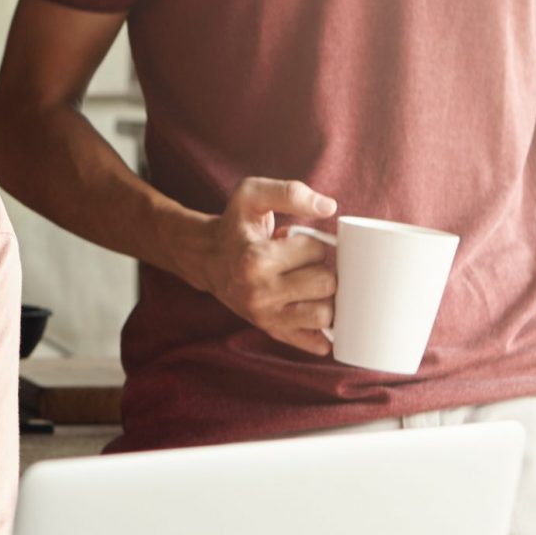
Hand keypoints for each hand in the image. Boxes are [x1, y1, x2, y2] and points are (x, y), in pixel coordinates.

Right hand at [188, 178, 338, 356]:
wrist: (206, 258)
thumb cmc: (235, 225)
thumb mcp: (252, 195)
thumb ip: (289, 192)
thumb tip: (329, 207)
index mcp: (255, 260)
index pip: (316, 250)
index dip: (314, 242)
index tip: (297, 242)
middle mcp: (259, 293)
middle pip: (326, 283)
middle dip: (322, 268)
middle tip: (305, 263)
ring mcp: (265, 316)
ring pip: (325, 315)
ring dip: (326, 296)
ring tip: (311, 283)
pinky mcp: (271, 330)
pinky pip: (313, 342)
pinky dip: (324, 332)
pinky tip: (317, 311)